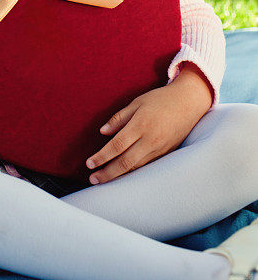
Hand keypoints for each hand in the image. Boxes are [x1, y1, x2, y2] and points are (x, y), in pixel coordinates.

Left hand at [85, 72, 211, 184]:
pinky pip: (147, 166)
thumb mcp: (137, 103)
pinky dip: (134, 172)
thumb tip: (103, 132)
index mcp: (141, 125)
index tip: (89, 164)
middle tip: (93, 179)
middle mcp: (150, 140)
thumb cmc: (160, 100)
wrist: (189, 102)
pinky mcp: (167, 153)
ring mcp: (160, 149)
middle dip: (107, 173)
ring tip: (104, 179)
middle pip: (125, 162)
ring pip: (136, 167)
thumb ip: (119, 118)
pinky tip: (123, 175)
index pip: (117, 145)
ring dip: (119, 175)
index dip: (102, 156)